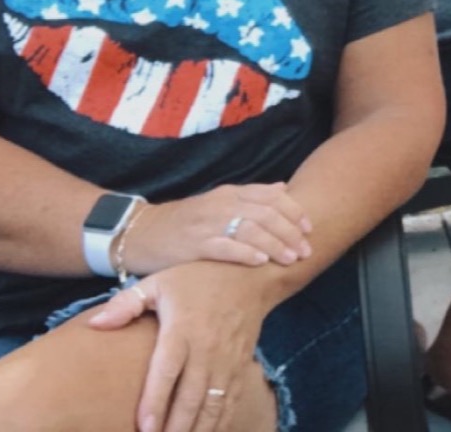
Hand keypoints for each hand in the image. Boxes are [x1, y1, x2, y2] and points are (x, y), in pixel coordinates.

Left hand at [90, 263, 274, 431]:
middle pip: (191, 396)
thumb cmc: (196, 279)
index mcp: (183, 328)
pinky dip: (220, 423)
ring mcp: (227, 360)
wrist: (249, 277)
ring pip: (213, 405)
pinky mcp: (241, 367)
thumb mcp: (159, 282)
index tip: (143, 427)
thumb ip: (126, 304)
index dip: (155, 401)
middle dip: (175, 427)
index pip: (168, 370)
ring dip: (198, 430)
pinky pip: (231, 401)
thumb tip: (95, 325)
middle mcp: (207, 348)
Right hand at [121, 184, 312, 276]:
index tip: (309, 228)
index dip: (294, 211)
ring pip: (250, 228)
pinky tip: (260, 261)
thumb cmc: (185, 223)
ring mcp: (206, 223)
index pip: (271, 196)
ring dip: (275, 244)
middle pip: (266, 213)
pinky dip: (245, 252)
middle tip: (305, 250)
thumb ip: (251, 197)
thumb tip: (282, 189)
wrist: (140, 234)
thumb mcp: (218, 203)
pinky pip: (224, 246)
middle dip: (290, 232)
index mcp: (229, 193)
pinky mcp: (193, 244)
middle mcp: (221, 204)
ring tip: (290, 258)